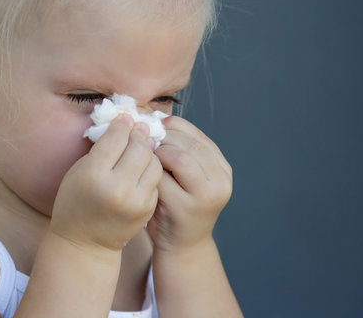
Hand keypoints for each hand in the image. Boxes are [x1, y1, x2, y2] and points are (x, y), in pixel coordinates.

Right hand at [50, 114, 162, 253]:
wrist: (84, 244)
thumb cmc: (75, 203)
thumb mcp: (78, 172)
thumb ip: (101, 149)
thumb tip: (125, 125)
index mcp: (94, 176)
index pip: (116, 137)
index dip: (121, 124)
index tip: (124, 118)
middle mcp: (117, 188)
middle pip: (139, 147)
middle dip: (138, 135)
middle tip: (137, 129)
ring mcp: (135, 201)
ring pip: (153, 161)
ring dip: (148, 151)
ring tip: (141, 147)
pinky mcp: (147, 208)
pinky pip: (155, 178)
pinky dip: (150, 169)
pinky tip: (142, 166)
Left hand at [147, 116, 232, 251]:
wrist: (181, 245)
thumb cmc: (177, 204)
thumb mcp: (186, 175)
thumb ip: (178, 150)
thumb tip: (152, 117)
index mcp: (221, 166)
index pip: (193, 133)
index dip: (168, 126)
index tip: (148, 127)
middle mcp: (221, 179)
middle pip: (188, 143)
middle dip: (161, 139)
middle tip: (141, 141)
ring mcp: (208, 195)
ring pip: (180, 157)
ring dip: (157, 154)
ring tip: (144, 159)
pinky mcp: (188, 208)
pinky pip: (165, 179)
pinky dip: (151, 172)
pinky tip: (141, 175)